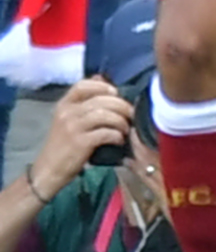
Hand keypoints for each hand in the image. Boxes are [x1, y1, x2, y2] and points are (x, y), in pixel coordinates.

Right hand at [29, 79, 134, 200]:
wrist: (49, 170)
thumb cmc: (63, 144)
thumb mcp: (69, 119)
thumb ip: (85, 101)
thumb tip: (104, 81)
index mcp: (63, 105)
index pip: (82, 85)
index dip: (102, 86)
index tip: (115, 93)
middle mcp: (67, 113)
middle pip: (101, 99)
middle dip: (122, 105)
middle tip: (131, 114)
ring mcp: (72, 127)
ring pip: (105, 114)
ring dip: (121, 121)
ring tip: (126, 128)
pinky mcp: (80, 143)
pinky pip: (106, 132)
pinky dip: (117, 135)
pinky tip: (119, 139)